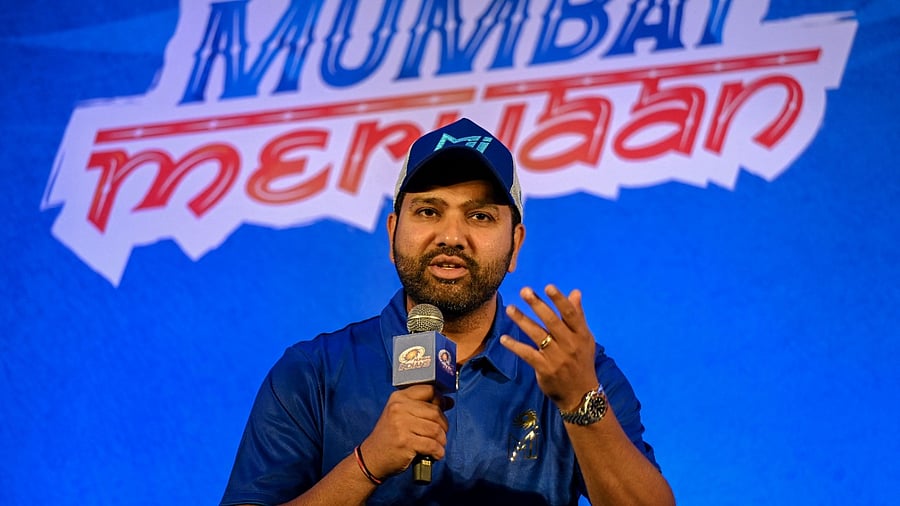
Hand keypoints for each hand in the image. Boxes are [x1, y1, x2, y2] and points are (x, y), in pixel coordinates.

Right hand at [359, 385, 448, 479]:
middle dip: (443, 426)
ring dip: (442, 440)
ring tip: (438, 445)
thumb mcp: (402, 415)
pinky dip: (438, 451)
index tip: (443, 408)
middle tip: (440, 435)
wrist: (372, 458)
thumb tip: (449, 401)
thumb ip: (424, 407)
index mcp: (399, 398)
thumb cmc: (391, 436)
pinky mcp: (405, 442)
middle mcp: (399, 408)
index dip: (440, 399)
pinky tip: (436, 454)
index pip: (429, 389)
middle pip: (435, 412)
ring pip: (436, 429)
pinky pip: (432, 445)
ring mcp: (401, 424)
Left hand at [500, 284, 598, 410]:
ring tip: (509, 309)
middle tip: (524, 291)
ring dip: (522, 320)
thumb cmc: (581, 361)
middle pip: (552, 321)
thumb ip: (578, 315)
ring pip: (537, 335)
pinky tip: (503, 339)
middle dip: (537, 305)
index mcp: (581, 335)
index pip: (570, 314)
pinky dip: (515, 346)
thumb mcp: (585, 339)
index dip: (559, 300)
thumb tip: (575, 292)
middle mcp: (570, 344)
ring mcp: (557, 357)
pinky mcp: (545, 369)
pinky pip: (527, 354)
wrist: (580, 394)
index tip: (548, 286)